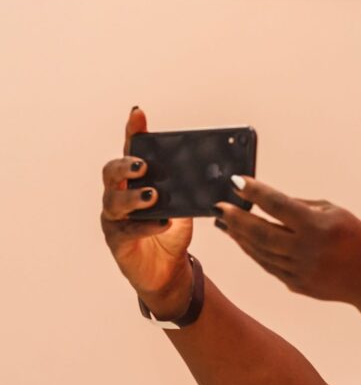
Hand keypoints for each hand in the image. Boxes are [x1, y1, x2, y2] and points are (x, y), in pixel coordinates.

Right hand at [101, 107, 194, 316]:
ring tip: (153, 195)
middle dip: (126, 165)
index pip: (132, 150)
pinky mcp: (118, 240)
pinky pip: (127, 229)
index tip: (138, 114)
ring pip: (114, 200)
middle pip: (112, 171)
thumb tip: (224, 172)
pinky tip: (162, 223)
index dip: (133, 132)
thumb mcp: (186, 204)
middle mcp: (119, 194)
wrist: (168, 270)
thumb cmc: (172, 232)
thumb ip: (194, 187)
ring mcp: (115, 217)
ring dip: (134, 196)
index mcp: (136, 180)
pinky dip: (146, 225)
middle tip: (144, 165)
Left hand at [216, 176, 360, 309]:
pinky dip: (253, 251)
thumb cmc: (356, 237)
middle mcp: (307, 249)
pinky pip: (268, 265)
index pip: (277, 205)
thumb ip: (300, 207)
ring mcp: (300, 270)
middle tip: (219, 206)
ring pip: (259, 251)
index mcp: (318, 226)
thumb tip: (265, 201)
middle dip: (236, 218)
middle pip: (260, 232)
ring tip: (225, 222)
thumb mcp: (335, 212)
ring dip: (239, 236)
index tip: (236, 182)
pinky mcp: (297, 285)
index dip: (254, 192)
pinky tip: (243, 240)